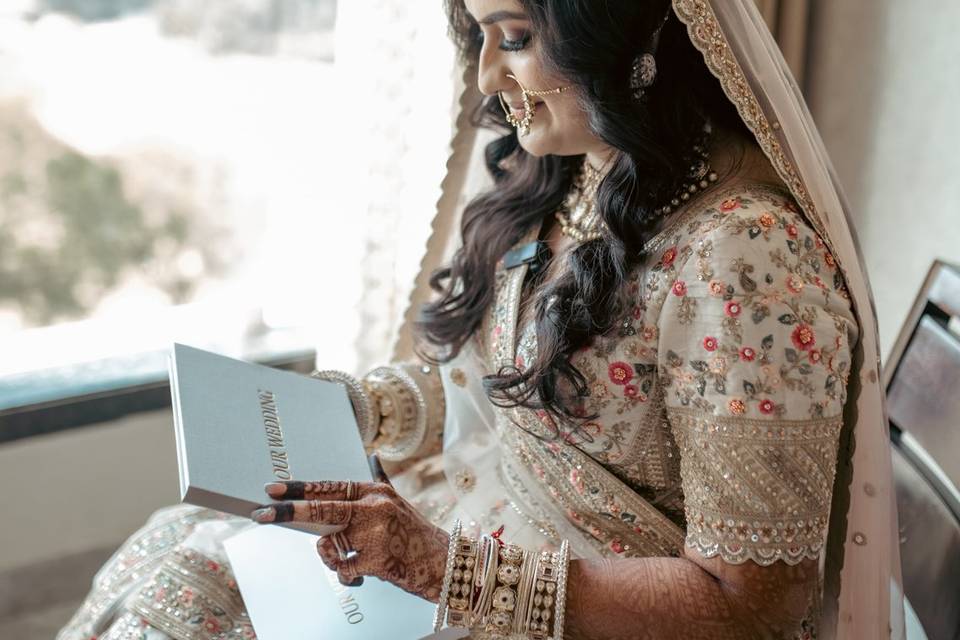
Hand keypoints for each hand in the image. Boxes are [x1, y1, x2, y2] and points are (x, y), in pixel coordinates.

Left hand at [250, 472, 448, 601]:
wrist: (445, 565)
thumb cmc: (415, 537)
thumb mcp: (396, 505)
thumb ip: (376, 486)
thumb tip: (366, 461)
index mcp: (376, 492)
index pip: (331, 486)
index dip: (300, 488)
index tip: (273, 488)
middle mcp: (375, 507)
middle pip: (322, 509)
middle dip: (288, 512)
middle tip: (261, 514)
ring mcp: (376, 532)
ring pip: (330, 545)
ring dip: (334, 559)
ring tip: (356, 562)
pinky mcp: (377, 558)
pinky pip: (342, 569)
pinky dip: (349, 576)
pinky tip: (364, 574)